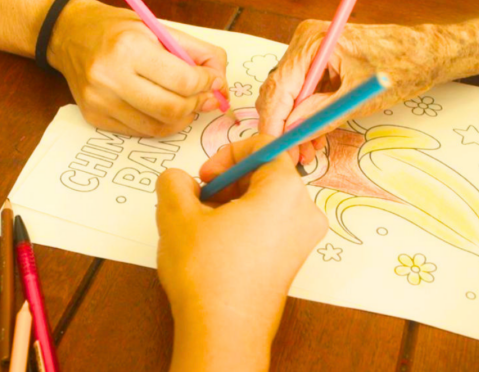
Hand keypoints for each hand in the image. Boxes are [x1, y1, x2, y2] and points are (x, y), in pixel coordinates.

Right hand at [49, 0, 227, 136]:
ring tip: (184, 103)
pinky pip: (139, 132)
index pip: (183, 80)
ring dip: (181, 118)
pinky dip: (159, 124)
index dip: (206, 84)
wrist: (69, 35)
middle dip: (197, 105)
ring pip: (158, 127)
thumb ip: (197, 53)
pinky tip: (161, 108)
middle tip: (204, 97)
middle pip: (172, 108)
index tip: (212, 81)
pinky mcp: (94, 117)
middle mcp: (110, 77)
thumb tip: (221, 83)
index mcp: (129, 47)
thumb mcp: (159, 28)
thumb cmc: (118, 30)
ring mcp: (99, 101)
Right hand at [156, 135, 326, 371]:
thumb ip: (174, 181)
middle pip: (265, 174)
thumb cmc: (207, 275)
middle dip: (226, 182)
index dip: (227, 153)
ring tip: (200, 226)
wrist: (221, 332)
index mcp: (286, 191)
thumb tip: (179, 180)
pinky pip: (268, 226)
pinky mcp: (290, 262)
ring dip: (230, 204)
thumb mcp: (176, 214)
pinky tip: (213, 245)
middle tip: (197, 201)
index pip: (264, 146)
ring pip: (264, 202)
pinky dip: (240, 225)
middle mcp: (304, 213)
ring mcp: (300, 241)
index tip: (205, 176)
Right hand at [257, 19, 447, 163]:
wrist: (426, 52)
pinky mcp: (318, 63)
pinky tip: (313, 135)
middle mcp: (306, 43)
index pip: (279, 86)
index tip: (274, 147)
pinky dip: (305, 115)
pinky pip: (301, 92)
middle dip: (283, 125)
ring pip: (288, 95)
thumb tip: (294, 129)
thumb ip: (322, 114)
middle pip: (278, 91)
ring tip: (306, 151)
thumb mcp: (359, 97)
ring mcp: (310, 52)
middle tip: (292, 155)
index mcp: (313, 42)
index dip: (274, 121)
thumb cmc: (402, 65)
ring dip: (295, 124)